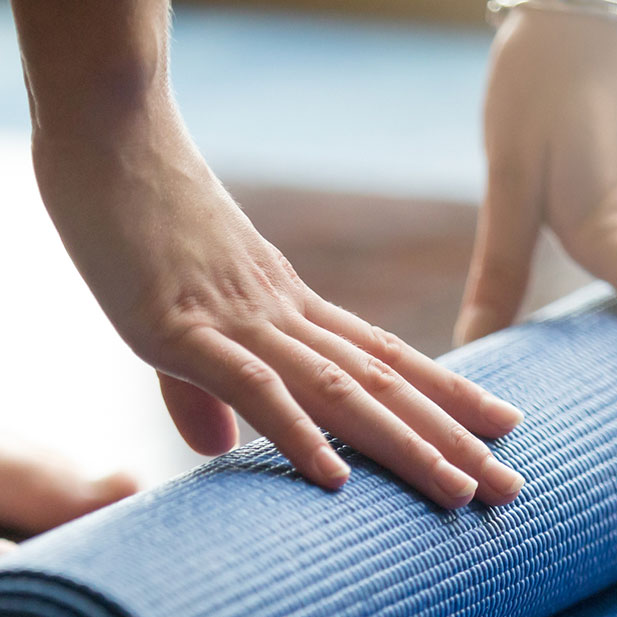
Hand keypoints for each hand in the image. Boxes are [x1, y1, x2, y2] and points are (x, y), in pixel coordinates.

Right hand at [33, 110, 524, 508]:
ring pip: (340, 389)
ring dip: (403, 444)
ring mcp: (235, 316)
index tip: (501, 428)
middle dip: (450, 438)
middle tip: (512, 489)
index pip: (382, 355)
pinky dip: (297, 432)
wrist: (104, 125)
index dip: (444, 394)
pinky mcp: (179, 324)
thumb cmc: (130, 209)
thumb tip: (219, 448)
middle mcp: (279, 310)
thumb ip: (196, 387)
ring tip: (461, 492)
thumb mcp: (167, 312)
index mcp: (283, 302)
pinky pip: (251, 384)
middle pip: (382, 381)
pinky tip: (335, 479)